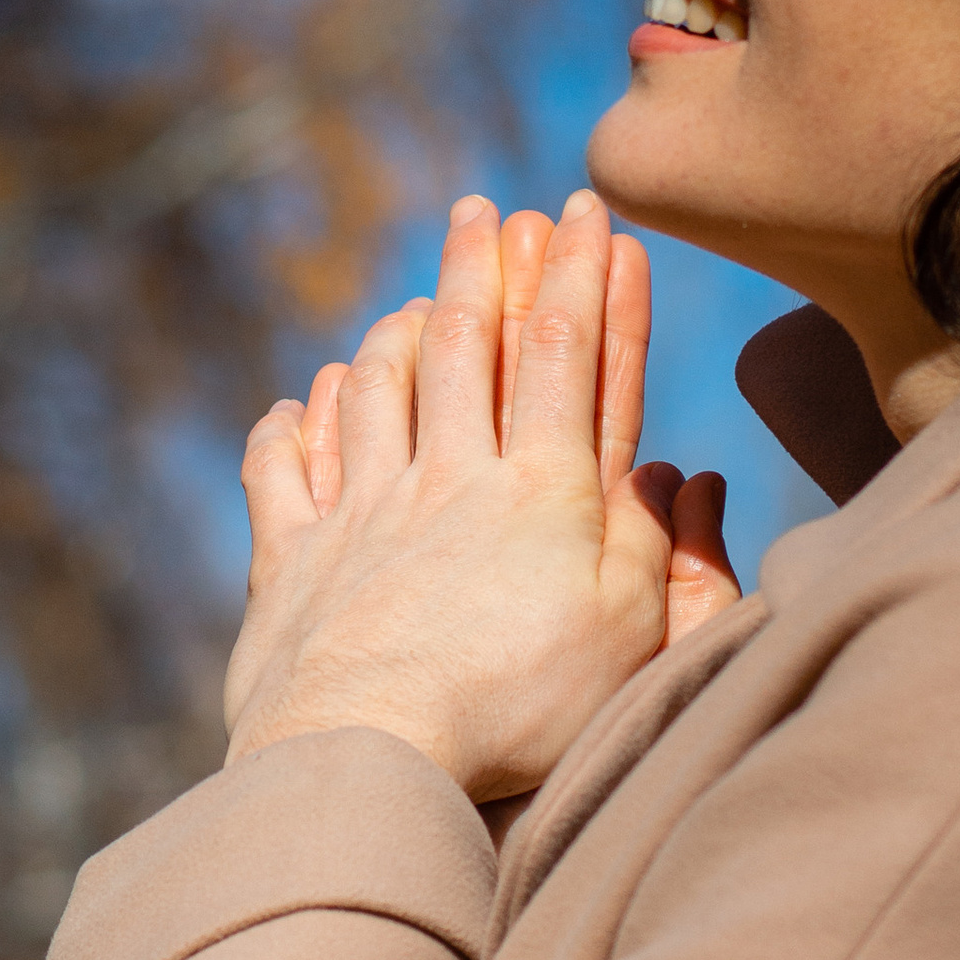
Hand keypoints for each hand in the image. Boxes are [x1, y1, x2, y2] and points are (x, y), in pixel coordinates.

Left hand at [226, 191, 739, 801]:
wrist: (369, 750)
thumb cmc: (517, 709)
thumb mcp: (630, 633)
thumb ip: (654, 546)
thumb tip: (676, 475)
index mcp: (540, 494)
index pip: (569, 357)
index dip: (584, 277)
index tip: (590, 214)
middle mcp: (447, 481)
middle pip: (467, 349)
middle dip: (480, 269)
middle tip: (485, 209)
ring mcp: (360, 514)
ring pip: (375, 391)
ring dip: (393, 334)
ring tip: (409, 302)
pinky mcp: (291, 562)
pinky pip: (283, 472)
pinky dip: (290, 427)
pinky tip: (295, 404)